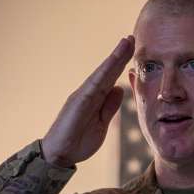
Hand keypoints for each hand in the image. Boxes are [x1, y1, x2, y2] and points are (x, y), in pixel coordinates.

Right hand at [41, 36, 134, 167]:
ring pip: (101, 74)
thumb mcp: (102, 124)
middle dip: (120, 55)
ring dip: (114, 59)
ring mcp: (82, 96)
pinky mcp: (77, 103)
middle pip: (107, 71)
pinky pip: (92, 86)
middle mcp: (88, 93)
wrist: (58, 155)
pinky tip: (112, 64)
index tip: (134, 50)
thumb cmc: (78, 141)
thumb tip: (119, 89)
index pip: (111, 78)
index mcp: (95, 99)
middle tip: (132, 38)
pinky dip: (102, 74)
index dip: (122, 64)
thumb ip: (109, 107)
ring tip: (125, 43)